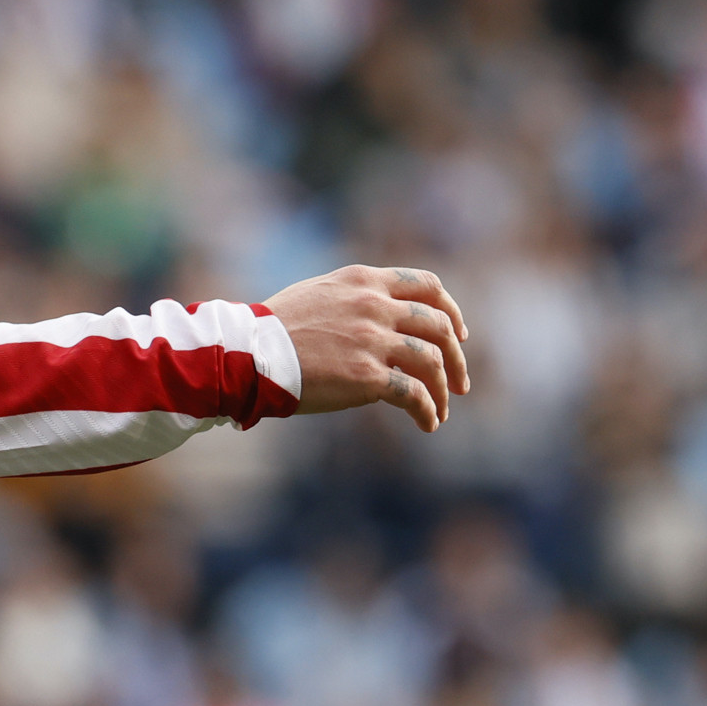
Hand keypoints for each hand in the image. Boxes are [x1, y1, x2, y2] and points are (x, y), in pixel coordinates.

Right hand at [264, 264, 469, 431]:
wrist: (247, 354)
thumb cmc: (274, 329)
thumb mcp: (320, 294)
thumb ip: (356, 299)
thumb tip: (384, 322)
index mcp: (364, 281)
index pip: (427, 286)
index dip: (450, 311)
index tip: (457, 335)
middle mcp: (374, 305)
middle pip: (438, 325)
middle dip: (456, 356)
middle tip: (459, 382)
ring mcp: (372, 340)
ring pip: (432, 361)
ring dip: (443, 390)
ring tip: (441, 410)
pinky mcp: (367, 376)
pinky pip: (414, 394)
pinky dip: (427, 411)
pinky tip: (427, 424)